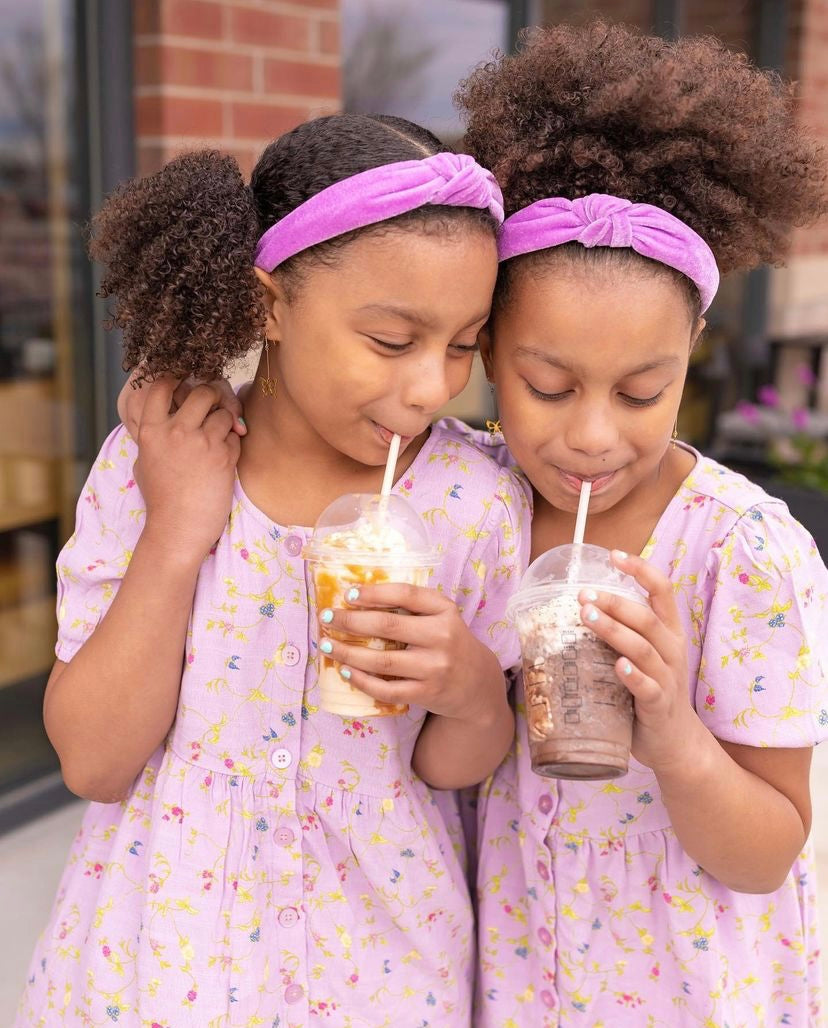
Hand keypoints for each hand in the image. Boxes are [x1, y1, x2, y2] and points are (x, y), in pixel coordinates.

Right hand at [134, 379, 240, 560]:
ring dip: (226, 422)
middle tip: (214, 407)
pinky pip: (235, 436)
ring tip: (219, 439)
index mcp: (151, 431)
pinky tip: (223, 460)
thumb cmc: (161, 499)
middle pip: (203, 391)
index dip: (176, 377)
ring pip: (225, 413)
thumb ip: (155, 435)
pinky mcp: (223, 457)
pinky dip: (234, 443)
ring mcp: (201, 443)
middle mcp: (175, 432)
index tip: (185, 381)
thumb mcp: (145, 462)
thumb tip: (166, 414)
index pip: (161, 384)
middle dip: (213, 396)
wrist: (177, 529)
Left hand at [317, 582, 506, 724]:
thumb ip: (412, 606)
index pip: (406, 594)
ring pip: (381, 660)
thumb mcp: (442, 617)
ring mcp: (434, 667)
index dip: (373, 593)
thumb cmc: (450, 643)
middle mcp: (442, 636)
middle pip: (388, 625)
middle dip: (350, 620)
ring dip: (348, 651)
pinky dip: (361, 681)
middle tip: (326, 617)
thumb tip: (358, 597)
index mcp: (444, 610)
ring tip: (326, 644)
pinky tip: (345, 671)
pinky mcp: (427, 693)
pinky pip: (386, 688)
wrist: (478, 684)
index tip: (347, 594)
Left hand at [577, 550, 695, 771]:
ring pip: (644, 648)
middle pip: (646, 618)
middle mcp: (672, 651)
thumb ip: (621, 631)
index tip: (614, 555)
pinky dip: (632, 676)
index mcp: (669, 633)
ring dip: (614, 631)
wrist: (674, 742)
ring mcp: (668, 679)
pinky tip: (617, 666)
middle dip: (614, 602)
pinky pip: (648, 688)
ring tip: (588, 618)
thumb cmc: (650, 690)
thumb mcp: (643, 655)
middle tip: (583, 594)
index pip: (663, 591)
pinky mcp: (659, 705)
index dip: (641, 569)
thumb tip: (577, 605)